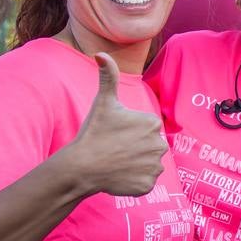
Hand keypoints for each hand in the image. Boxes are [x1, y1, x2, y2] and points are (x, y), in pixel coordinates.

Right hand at [68, 53, 167, 196]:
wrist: (81, 166)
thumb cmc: (93, 132)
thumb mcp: (103, 102)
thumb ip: (108, 76)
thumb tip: (101, 54)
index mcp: (152, 123)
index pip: (146, 129)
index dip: (129, 132)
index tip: (115, 134)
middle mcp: (159, 144)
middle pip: (149, 147)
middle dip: (135, 148)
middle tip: (114, 149)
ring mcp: (154, 167)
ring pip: (148, 164)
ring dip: (135, 164)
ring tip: (116, 161)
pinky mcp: (148, 186)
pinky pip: (144, 182)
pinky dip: (134, 181)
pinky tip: (119, 175)